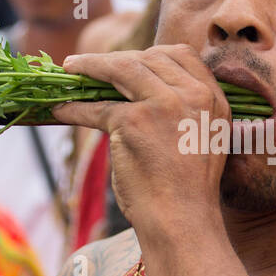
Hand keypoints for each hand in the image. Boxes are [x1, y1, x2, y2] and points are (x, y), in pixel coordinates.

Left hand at [53, 45, 228, 234]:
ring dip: (90, 67)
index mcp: (214, 99)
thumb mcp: (203, 140)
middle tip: (90, 64)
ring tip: (70, 69)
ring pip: (121, 68)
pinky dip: (74, 108)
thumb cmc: (189, 191)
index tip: (131, 59)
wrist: (183, 221)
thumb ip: (185, 111)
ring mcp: (163, 105)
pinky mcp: (134, 122)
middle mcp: (193, 95)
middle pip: (149, 57)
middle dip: (116, 58)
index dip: (152, 54)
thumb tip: (143, 91)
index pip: (183, 54)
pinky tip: (61, 110)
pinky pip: (97, 107)